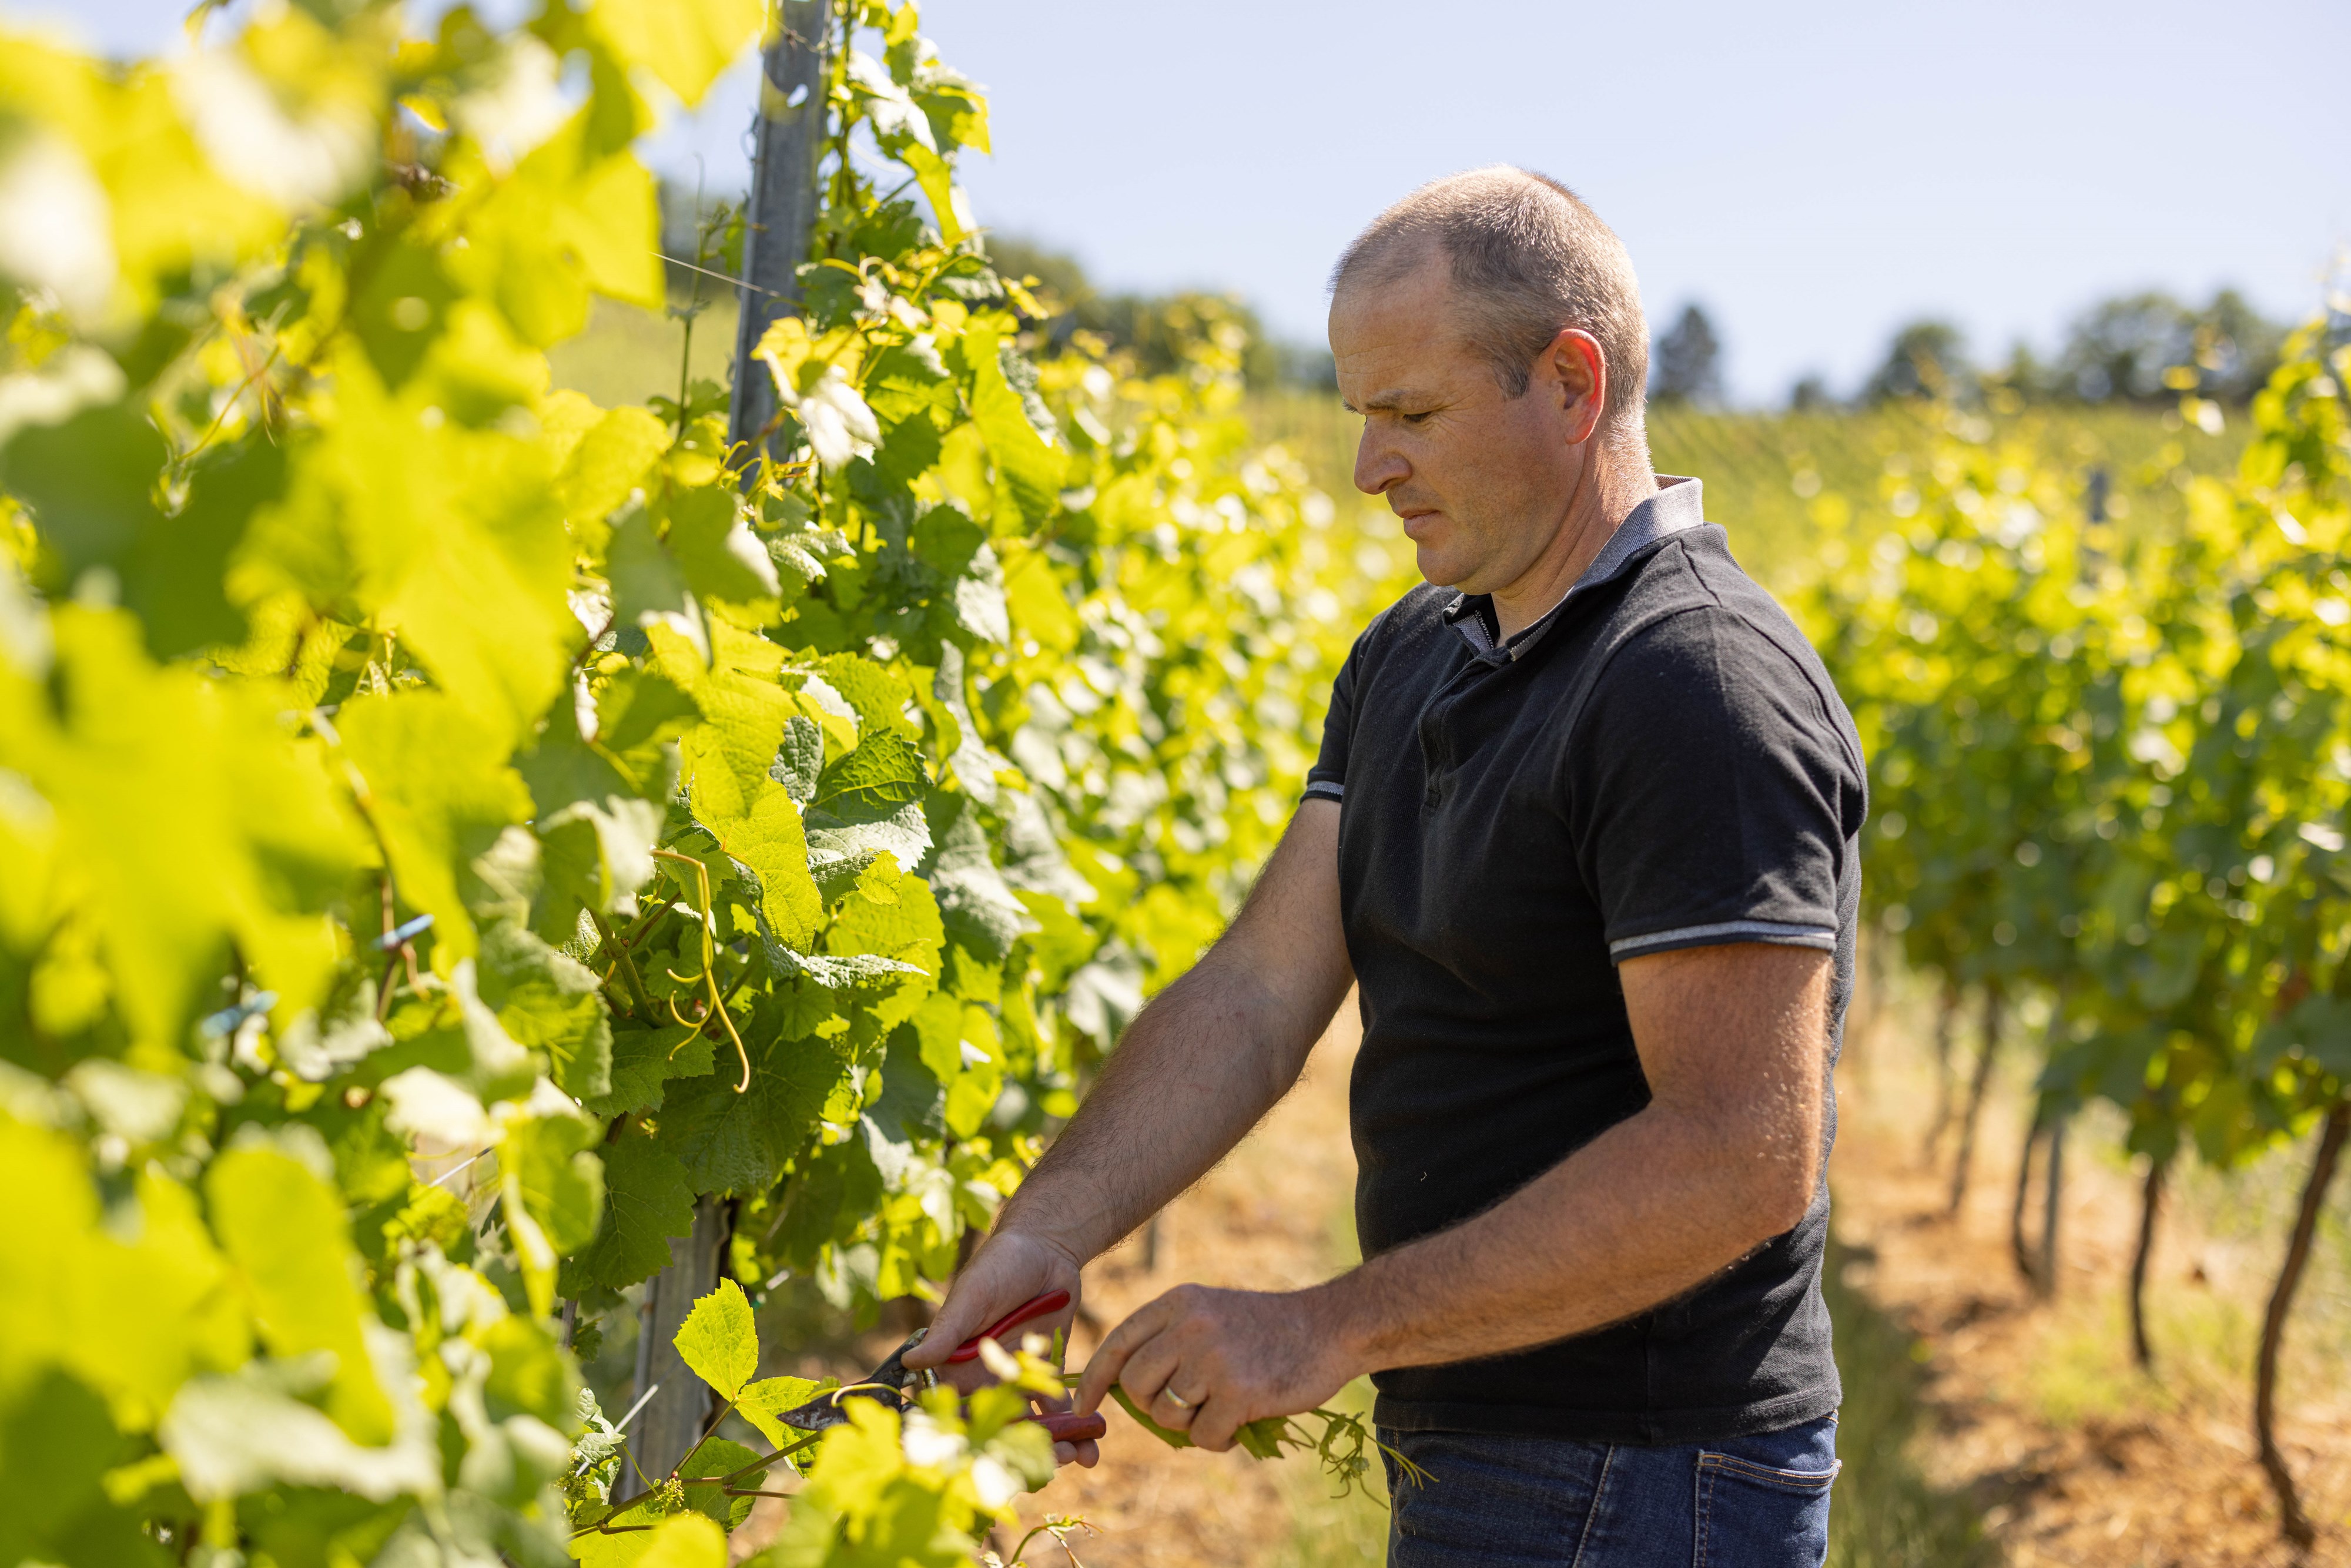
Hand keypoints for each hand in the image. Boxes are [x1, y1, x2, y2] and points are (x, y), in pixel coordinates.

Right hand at [904, 1228, 1097, 1467]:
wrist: (1045, 1247)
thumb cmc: (998, 1266)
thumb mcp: (972, 1296)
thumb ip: (947, 1332)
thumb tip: (913, 1363)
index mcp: (958, 1368)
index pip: (960, 1415)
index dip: (977, 1442)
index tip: (998, 1461)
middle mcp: (986, 1381)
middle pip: (1001, 1431)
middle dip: (1026, 1452)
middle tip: (1057, 1462)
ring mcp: (1019, 1379)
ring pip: (1033, 1426)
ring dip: (1056, 1445)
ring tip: (1083, 1455)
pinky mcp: (1048, 1372)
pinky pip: (1060, 1407)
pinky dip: (1077, 1424)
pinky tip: (1095, 1437)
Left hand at [1075, 1283, 1356, 1452]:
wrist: (1330, 1327)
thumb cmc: (1266, 1329)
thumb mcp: (1210, 1314)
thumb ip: (1169, 1342)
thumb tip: (1122, 1394)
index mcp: (1178, 1302)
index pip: (1118, 1343)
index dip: (1095, 1380)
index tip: (1083, 1408)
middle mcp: (1189, 1325)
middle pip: (1135, 1386)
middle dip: (1153, 1407)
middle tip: (1187, 1406)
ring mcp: (1213, 1357)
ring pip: (1166, 1415)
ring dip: (1191, 1424)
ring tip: (1222, 1407)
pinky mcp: (1239, 1391)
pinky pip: (1202, 1436)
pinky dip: (1219, 1439)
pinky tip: (1241, 1420)